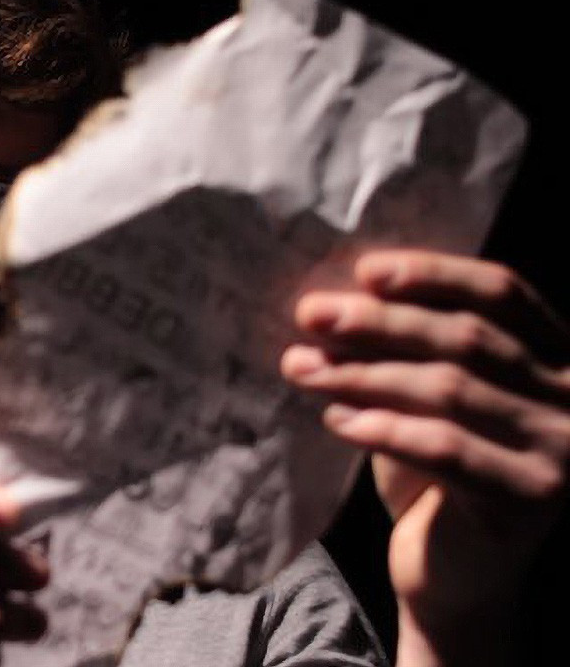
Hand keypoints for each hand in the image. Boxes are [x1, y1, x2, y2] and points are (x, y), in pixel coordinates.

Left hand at [281, 250, 569, 664]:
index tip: (365, 271)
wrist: (454, 577)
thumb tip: (333, 302)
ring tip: (302, 366)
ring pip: (449, 389)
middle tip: (311, 314)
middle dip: (379, 321)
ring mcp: (563, 448)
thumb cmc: (430, 475)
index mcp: (558, 356)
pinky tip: (336, 419)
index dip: (434, 275)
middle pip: (468, 337)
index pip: (503, 293)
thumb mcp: (421, 399)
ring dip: (364, 372)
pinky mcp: (532, 498)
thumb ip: (404, 352)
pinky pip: (446, 448)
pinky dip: (384, 428)